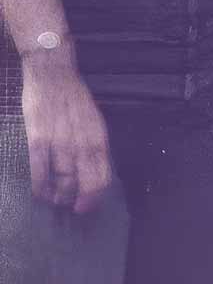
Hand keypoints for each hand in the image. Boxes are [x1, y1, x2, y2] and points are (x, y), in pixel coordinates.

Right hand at [21, 54, 112, 212]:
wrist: (52, 74)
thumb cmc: (73, 98)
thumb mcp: (92, 119)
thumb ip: (92, 142)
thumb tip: (92, 167)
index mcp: (98, 134)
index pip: (103, 170)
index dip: (97, 192)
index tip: (90, 205)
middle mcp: (82, 140)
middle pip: (85, 179)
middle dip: (81, 199)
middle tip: (75, 209)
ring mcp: (60, 140)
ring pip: (62, 178)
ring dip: (60, 195)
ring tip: (57, 200)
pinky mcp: (38, 139)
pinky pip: (40, 170)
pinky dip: (40, 186)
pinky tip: (41, 193)